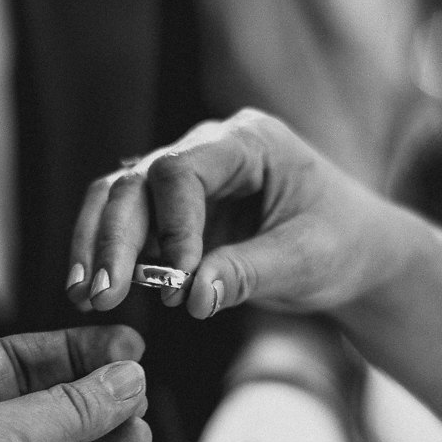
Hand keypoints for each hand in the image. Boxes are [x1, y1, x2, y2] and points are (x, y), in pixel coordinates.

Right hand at [66, 109, 402, 318]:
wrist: (356, 252)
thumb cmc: (343, 244)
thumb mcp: (306, 260)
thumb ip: (248, 274)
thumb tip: (192, 297)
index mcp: (249, 143)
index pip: (183, 171)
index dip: (171, 226)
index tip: (177, 281)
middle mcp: (210, 151)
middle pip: (139, 182)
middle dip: (115, 240)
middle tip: (100, 296)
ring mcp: (188, 179)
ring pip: (121, 198)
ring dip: (99, 247)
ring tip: (85, 298)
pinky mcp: (176, 212)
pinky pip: (129, 224)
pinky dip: (109, 256)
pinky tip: (91, 293)